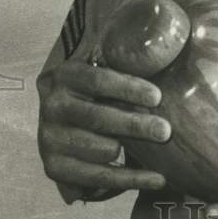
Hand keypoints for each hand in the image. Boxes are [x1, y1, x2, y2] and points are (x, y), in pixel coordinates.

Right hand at [37, 57, 170, 192]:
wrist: (62, 127)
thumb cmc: (97, 94)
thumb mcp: (101, 72)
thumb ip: (124, 62)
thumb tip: (167, 38)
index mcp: (63, 76)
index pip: (97, 80)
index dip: (127, 88)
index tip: (157, 96)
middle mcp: (51, 106)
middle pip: (98, 117)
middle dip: (135, 125)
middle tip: (166, 130)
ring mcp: (49, 140)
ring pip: (101, 149)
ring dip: (132, 152)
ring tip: (160, 150)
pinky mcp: (55, 168)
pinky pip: (99, 177)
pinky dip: (131, 180)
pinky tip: (157, 178)